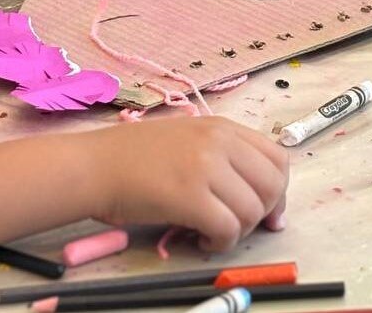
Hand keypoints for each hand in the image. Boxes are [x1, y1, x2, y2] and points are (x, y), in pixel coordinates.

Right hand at [87, 116, 288, 251]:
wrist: (92, 166)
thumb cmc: (133, 157)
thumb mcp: (187, 139)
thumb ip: (224, 157)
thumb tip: (260, 196)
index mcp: (222, 127)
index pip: (278, 158)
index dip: (278, 191)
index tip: (266, 213)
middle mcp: (219, 141)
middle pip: (272, 186)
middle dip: (262, 214)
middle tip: (236, 226)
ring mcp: (205, 167)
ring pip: (252, 211)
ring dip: (237, 231)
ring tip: (210, 232)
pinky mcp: (189, 196)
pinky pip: (227, 229)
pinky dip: (220, 243)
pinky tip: (200, 239)